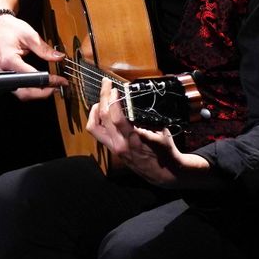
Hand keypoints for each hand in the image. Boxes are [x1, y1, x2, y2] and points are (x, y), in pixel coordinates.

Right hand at [0, 11, 63, 100]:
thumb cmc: (6, 28)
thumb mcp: (28, 34)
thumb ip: (44, 48)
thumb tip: (58, 57)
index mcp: (9, 60)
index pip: (32, 77)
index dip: (48, 81)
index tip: (60, 80)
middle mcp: (3, 71)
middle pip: (24, 93)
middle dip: (42, 93)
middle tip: (56, 87)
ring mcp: (2, 76)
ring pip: (20, 93)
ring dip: (36, 93)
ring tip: (50, 85)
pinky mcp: (3, 77)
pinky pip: (17, 88)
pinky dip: (29, 89)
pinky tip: (39, 83)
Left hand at [86, 79, 210, 186]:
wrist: (163, 174)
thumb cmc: (165, 151)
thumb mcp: (160, 132)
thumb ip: (146, 118)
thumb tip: (135, 102)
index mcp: (133, 139)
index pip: (116, 118)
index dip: (113, 100)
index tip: (115, 88)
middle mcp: (119, 145)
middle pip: (102, 118)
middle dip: (103, 97)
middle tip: (106, 84)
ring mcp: (114, 148)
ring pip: (93, 127)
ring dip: (95, 110)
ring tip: (102, 100)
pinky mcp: (112, 150)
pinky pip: (98, 133)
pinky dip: (98, 120)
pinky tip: (104, 113)